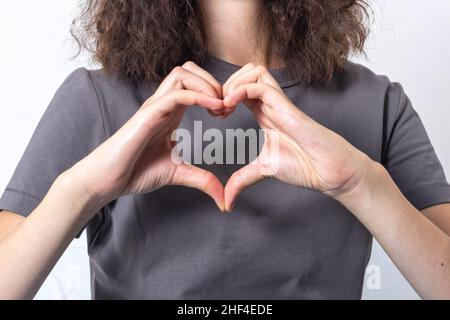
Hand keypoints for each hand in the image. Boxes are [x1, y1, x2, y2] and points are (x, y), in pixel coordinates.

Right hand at [68, 62, 225, 210]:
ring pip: (183, 73)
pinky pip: (176, 94)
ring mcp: (155, 107)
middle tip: (225, 107)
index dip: (216, 93)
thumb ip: (202, 180)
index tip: (227, 114)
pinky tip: (214, 109)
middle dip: (213, 82)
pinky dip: (199, 96)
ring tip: (219, 108)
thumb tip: (222, 198)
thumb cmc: (136, 172)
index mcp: (171, 113)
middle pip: (190, 69)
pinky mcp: (148, 115)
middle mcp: (163, 104)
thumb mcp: (178, 174)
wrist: (107, 180)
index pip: (195, 84)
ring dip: (207, 86)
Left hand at [222, 64, 373, 210]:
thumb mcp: (262, 170)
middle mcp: (271, 104)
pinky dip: (241, 90)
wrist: (328, 172)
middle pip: (247, 71)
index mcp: (264, 113)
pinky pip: (261, 85)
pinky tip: (231, 106)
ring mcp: (279, 104)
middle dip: (226, 84)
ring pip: (254, 71)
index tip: (215, 115)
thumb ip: (242, 180)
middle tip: (218, 108)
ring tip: (225, 105)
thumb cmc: (303, 166)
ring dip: (234, 83)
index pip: (241, 88)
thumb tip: (226, 201)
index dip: (224, 95)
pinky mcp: (287, 108)